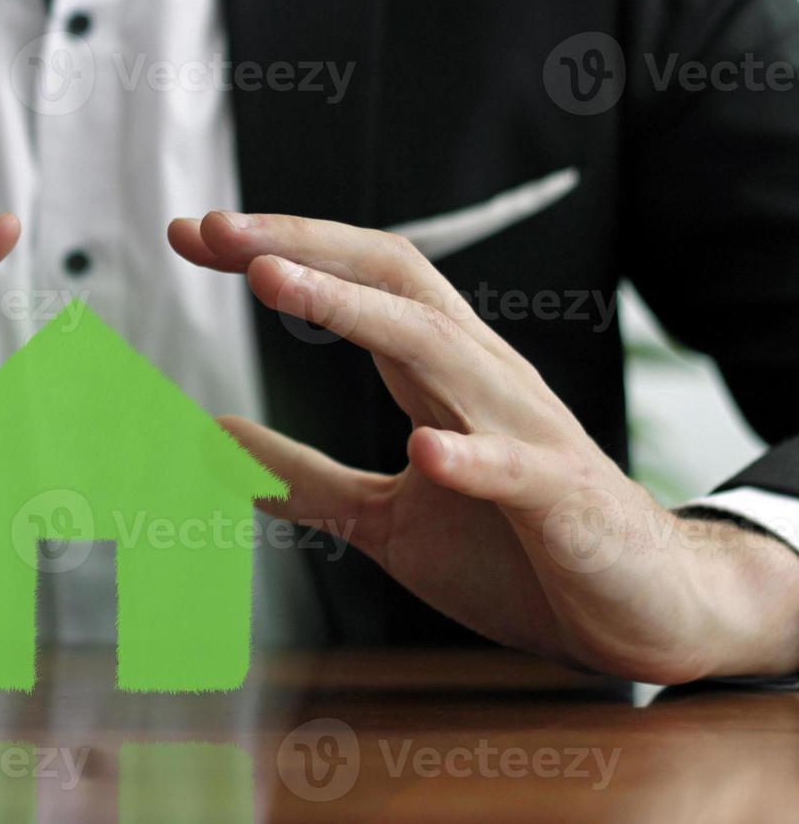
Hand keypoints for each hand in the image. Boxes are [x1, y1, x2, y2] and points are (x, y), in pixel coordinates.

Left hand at [170, 211, 798, 682]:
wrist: (643, 609)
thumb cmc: (517, 551)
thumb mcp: (384, 518)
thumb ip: (303, 479)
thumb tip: (212, 438)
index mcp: (442, 376)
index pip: (359, 283)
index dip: (279, 251)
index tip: (193, 235)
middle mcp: (483, 380)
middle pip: (395, 278)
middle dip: (303, 245)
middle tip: (215, 228)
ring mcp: (528, 433)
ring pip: (442, 347)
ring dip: (354, 310)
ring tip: (273, 281)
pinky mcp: (565, 501)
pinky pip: (517, 470)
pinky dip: (470, 459)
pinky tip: (423, 453)